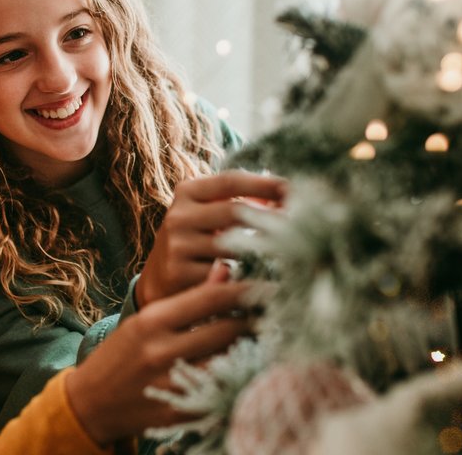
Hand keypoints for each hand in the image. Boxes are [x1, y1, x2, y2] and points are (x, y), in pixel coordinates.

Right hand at [65, 278, 253, 444]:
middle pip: (228, 329)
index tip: (271, 284)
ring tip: (267, 336)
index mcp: (152, 321)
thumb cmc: (124, 353)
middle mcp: (161, 351)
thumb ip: (188, 298)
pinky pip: (221, 390)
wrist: (90, 402)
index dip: (247, 289)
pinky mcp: (179, 413)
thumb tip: (226, 269)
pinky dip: (238, 376)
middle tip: (277, 311)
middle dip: (257, 319)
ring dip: (252, 347)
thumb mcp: (148, 320)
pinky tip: (249, 366)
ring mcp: (170, 384)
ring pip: (230, 359)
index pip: (212, 298)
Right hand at [135, 171, 284, 308]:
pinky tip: (266, 279)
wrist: (158, 280)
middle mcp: (178, 216)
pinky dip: (249, 277)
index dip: (265, 184)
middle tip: (303, 225)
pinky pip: (225, 275)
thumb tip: (286, 194)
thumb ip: (240, 200)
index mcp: (187, 192)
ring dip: (265, 250)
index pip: (231, 180)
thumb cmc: (196, 240)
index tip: (295, 188)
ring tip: (293, 253)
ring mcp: (177, 246)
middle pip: (235, 211)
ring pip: (234, 246)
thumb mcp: (208, 214)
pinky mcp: (180, 275)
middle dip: (271, 218)